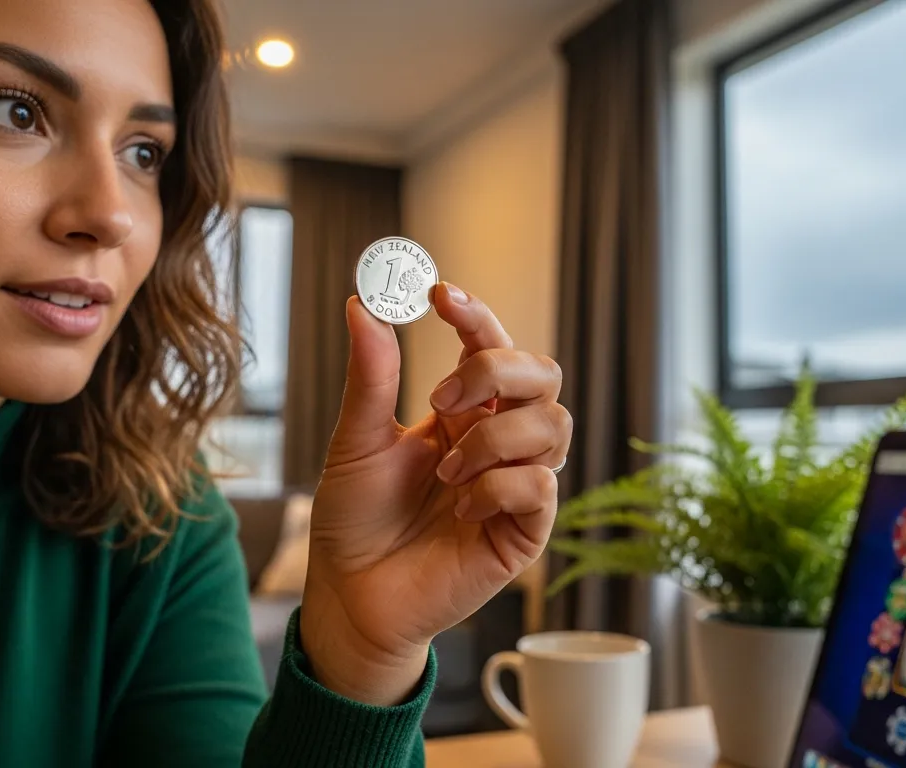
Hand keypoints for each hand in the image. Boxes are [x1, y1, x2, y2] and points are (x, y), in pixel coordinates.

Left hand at [300, 282, 571, 705]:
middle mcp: (498, 440)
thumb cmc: (356, 519)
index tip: (438, 294)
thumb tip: (362, 303)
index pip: (491, 345)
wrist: (352, 595)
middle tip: (441, 398)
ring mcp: (516, 484)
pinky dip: (498, 486)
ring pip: (553, 424)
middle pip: (542, 374)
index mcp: (463, 411)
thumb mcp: (356, 440)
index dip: (476, 315)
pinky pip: (541, 487)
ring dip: (495, 437)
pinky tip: (461, 508)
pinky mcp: (525, 531)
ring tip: (445, 471)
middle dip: (498, 370)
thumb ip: (371, 376)